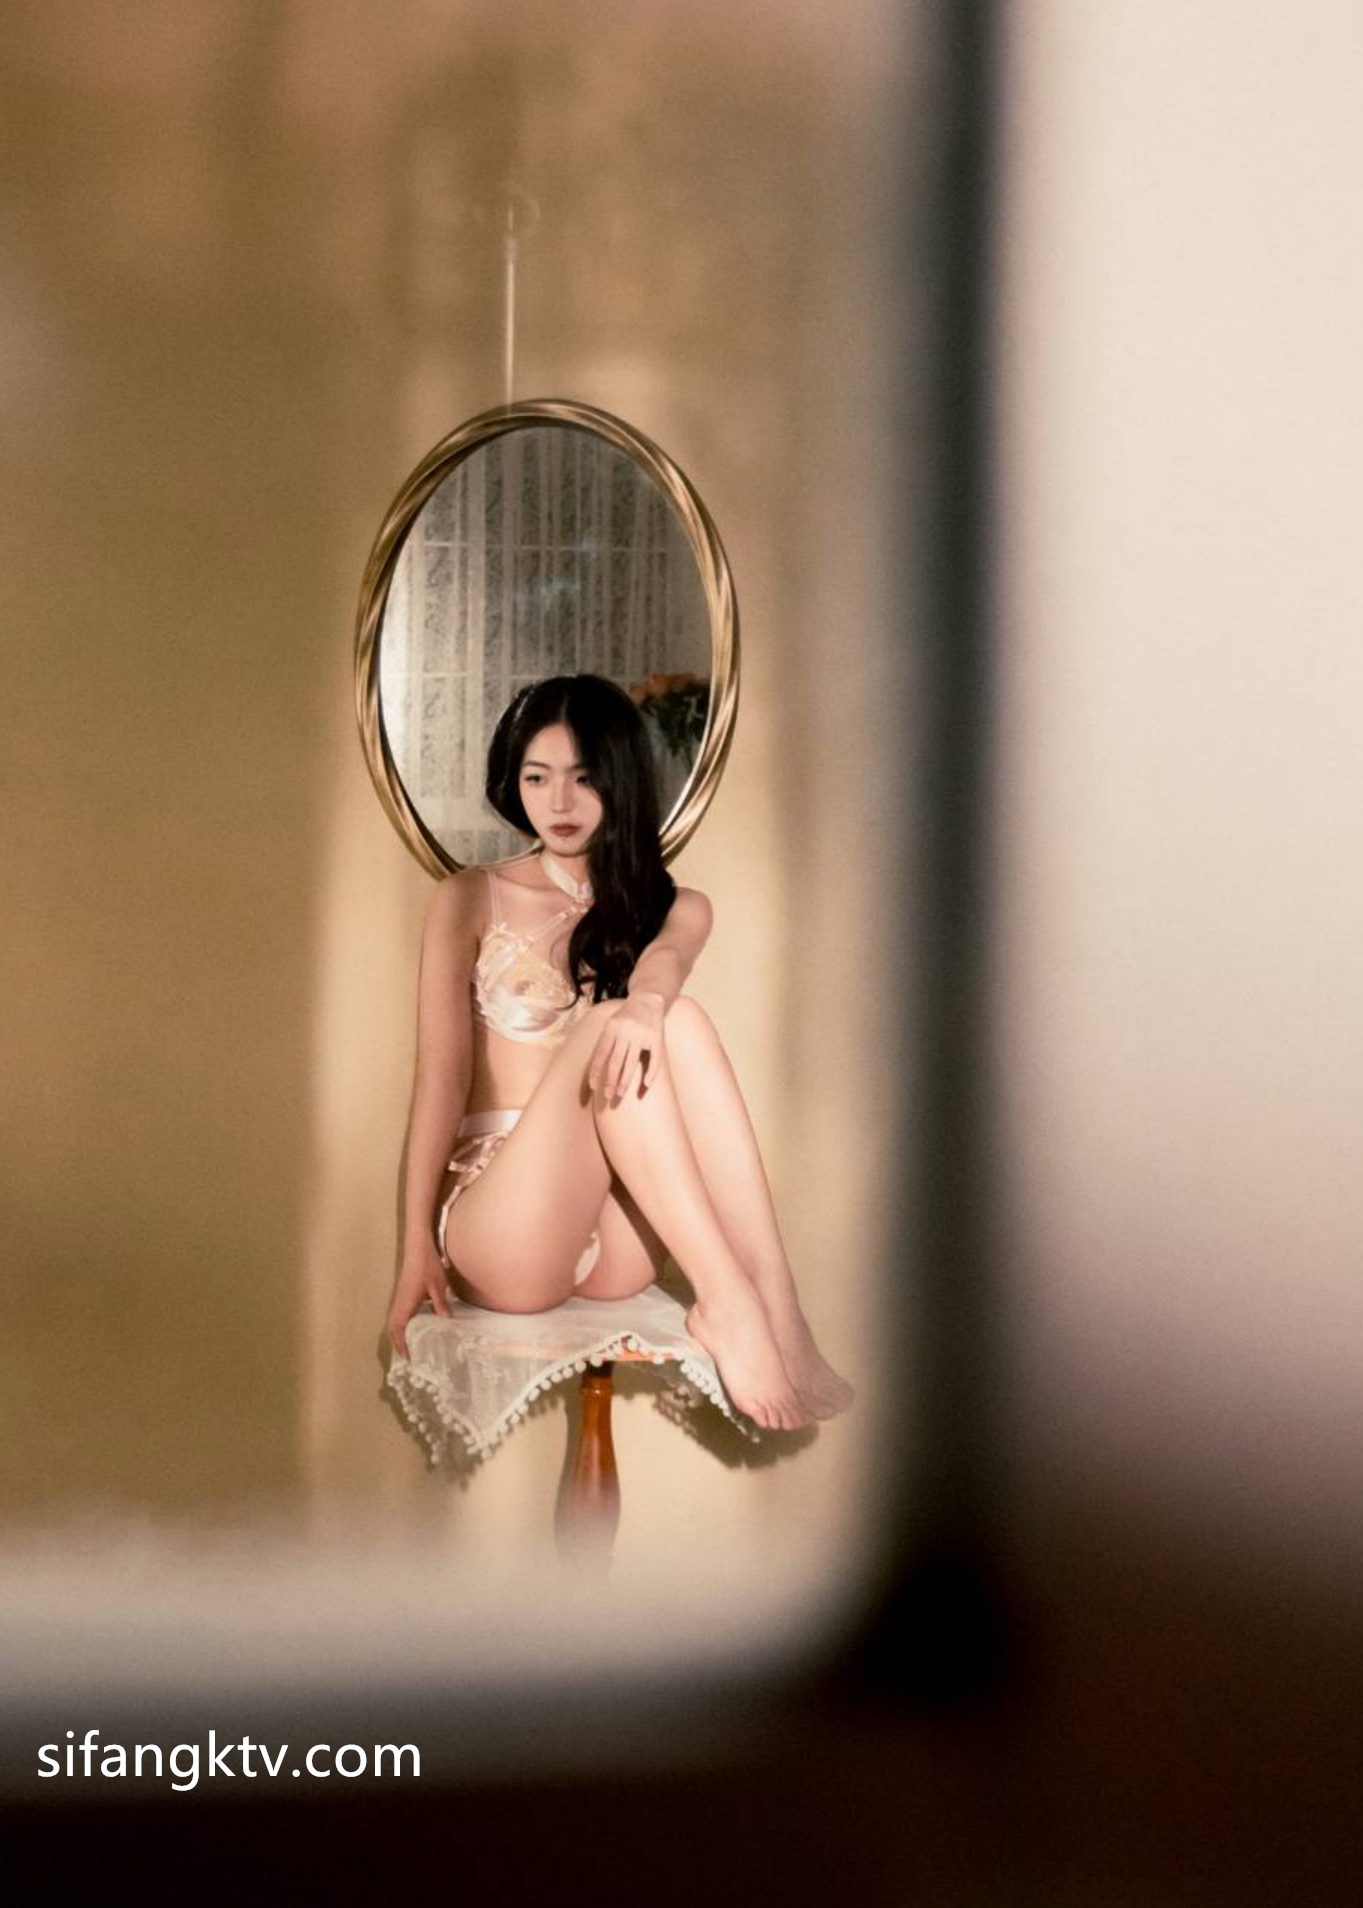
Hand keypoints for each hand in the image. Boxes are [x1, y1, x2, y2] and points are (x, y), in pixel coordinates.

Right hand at [387, 1240, 454, 1358]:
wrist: (418, 1247)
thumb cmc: (427, 1265)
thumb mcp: (438, 1285)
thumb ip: (441, 1304)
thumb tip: (446, 1322)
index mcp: (405, 1303)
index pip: (398, 1328)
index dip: (401, 1344)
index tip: (408, 1358)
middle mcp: (399, 1302)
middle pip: (393, 1328)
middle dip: (398, 1343)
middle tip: (408, 1358)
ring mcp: (399, 1298)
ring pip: (394, 1321)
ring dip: (398, 1335)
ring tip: (408, 1347)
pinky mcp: (402, 1293)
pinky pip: (398, 1314)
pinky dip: (401, 1325)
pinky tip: (412, 1328)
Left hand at [586, 992, 664, 1102]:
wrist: (648, 998)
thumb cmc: (626, 1016)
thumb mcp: (612, 1023)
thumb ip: (605, 1042)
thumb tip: (594, 1069)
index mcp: (612, 1027)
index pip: (601, 1054)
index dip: (596, 1071)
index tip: (594, 1087)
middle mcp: (626, 1031)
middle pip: (615, 1061)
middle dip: (609, 1081)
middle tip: (607, 1096)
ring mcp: (642, 1034)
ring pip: (631, 1063)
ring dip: (624, 1081)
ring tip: (619, 1094)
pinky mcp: (657, 1038)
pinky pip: (654, 1059)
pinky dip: (651, 1073)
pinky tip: (646, 1085)